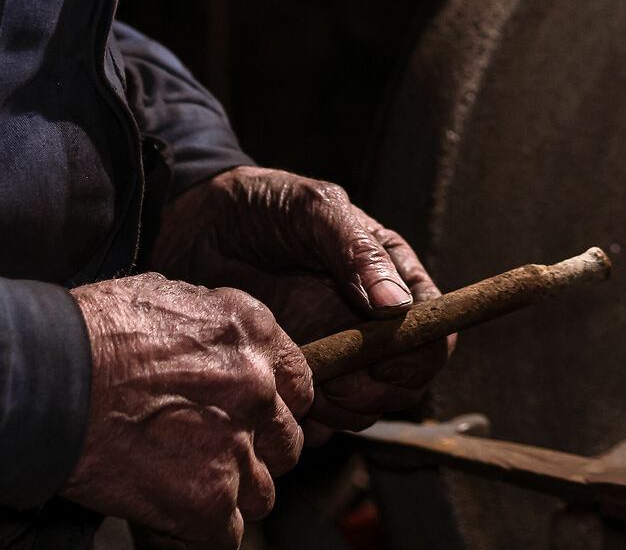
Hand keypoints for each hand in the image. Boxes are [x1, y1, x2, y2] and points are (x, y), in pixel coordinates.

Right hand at [61, 273, 310, 548]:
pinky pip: (228, 534)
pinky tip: (169, 509)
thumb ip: (215, 329)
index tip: (249, 415)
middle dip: (255, 450)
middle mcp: (256, 388)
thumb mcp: (168, 299)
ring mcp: (234, 448)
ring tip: (183, 480)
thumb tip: (227, 349)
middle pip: (287, 440)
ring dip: (230, 492)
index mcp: (252, 334)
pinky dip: (200, 529)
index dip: (273, 405)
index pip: (299, 383)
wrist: (45, 380)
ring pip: (263, 492)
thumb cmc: (90, 334)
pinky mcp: (206, 502)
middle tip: (210, 449)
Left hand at [154, 167, 452, 431]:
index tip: (381, 357)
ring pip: (364, 408)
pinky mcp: (295, 376)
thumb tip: (398, 307)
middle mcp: (367, 322)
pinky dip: (306, 420)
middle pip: (404, 382)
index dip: (418, 353)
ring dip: (341, 408)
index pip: (434, 330)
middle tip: (335, 379)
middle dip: (377, 390)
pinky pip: (318, 421)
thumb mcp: (312, 208)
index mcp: (388, 276)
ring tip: (300, 379)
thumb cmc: (261, 205)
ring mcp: (332, 351)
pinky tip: (277, 391)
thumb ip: (357, 250)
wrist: (192, 224)